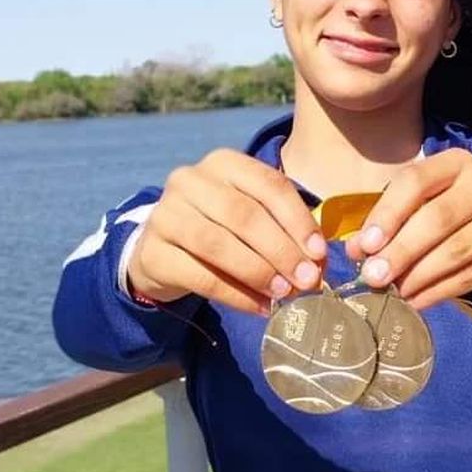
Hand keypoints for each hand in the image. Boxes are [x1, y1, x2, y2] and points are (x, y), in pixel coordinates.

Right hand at [128, 148, 327, 314]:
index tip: (319, 252)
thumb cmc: (221, 229)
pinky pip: (201, 277)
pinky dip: (237, 295)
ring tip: (284, 294)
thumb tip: (317, 264)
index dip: (298, 219)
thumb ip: (284, 232)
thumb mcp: (253, 218)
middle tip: (307, 280)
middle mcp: (190, 181)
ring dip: (258, 272)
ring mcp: (166, 214)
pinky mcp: (152, 252)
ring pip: (218, 245)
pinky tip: (261, 307)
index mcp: (223, 163)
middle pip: (244, 215)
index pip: (268, 185)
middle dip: (281, 250)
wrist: (164, 250)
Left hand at [345, 148, 471, 310]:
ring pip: (456, 249)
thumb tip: (357, 251)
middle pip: (438, 216)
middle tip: (374, 277)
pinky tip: (417, 301)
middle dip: (401, 250)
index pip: (416, 180)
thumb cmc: (452, 226)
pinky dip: (439, 291)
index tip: (365, 246)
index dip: (387, 214)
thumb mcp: (418, 216)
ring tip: (394, 293)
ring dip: (418, 275)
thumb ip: (387, 228)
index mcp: (458, 162)